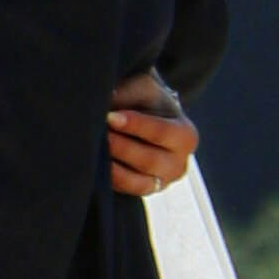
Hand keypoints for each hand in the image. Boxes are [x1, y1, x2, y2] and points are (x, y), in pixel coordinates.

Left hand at [105, 72, 197, 196]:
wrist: (144, 117)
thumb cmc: (145, 100)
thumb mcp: (144, 88)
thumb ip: (130, 92)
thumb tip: (108, 98)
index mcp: (186, 136)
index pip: (161, 132)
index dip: (135, 125)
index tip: (110, 116)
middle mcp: (179, 164)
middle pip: (148, 160)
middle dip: (119, 146)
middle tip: (97, 133)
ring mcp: (161, 182)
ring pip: (134, 181)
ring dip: (111, 165)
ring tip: (93, 147)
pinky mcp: (142, 191)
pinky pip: (123, 189)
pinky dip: (107, 177)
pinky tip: (94, 162)